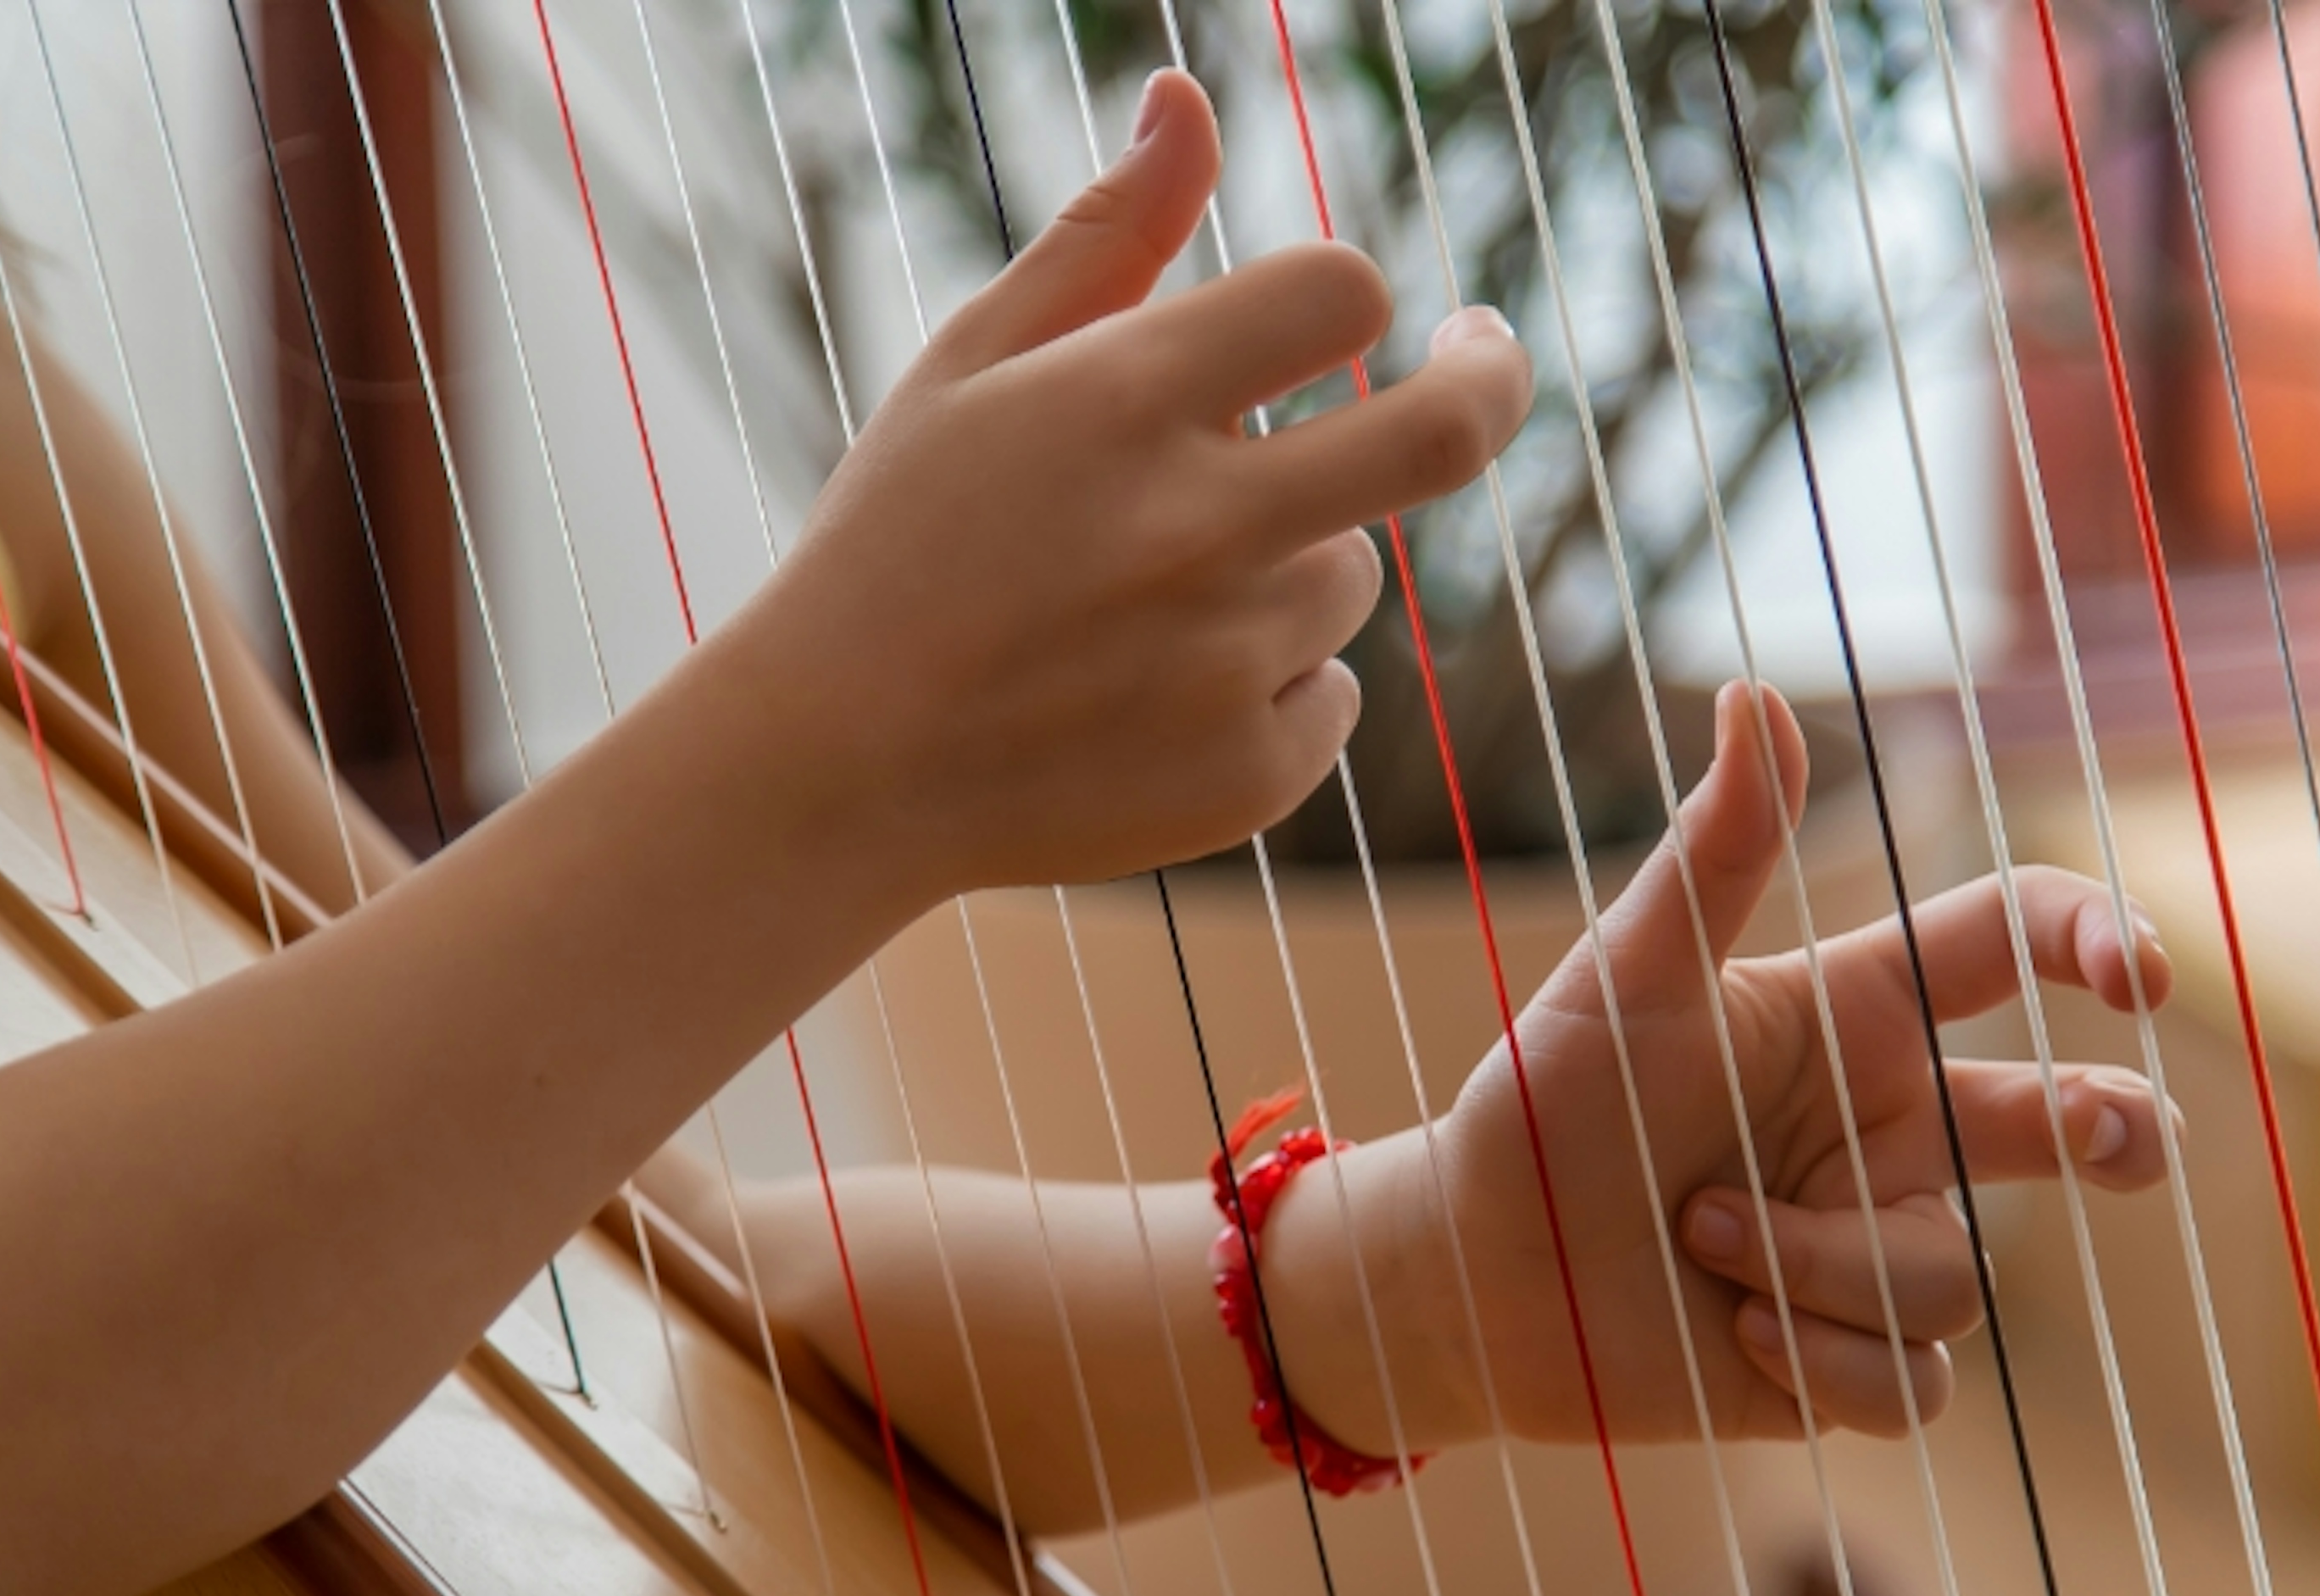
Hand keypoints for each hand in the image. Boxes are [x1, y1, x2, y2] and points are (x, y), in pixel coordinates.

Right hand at [725, 70, 1531, 897]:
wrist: (831, 770)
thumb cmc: (898, 541)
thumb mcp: (972, 365)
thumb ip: (1105, 234)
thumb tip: (1189, 97)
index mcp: (1125, 399)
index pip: (1340, 293)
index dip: (1355, 299)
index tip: (1374, 320)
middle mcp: (1195, 524)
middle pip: (1442, 433)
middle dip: (1488, 379)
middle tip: (1477, 361)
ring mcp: (1228, 658)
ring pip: (1352, 576)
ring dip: (1290, 565)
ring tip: (1149, 602)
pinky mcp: (1246, 774)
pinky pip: (1331, 700)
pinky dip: (1269, 688)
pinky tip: (1152, 696)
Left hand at [1266, 685, 2178, 1452]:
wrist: (1474, 1270)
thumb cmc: (1545, 1106)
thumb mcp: (1628, 974)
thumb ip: (1713, 851)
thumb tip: (1757, 690)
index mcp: (1856, 1012)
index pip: (2010, 943)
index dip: (2096, 937)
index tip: (2135, 976)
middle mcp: (1890, 1125)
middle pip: (2073, 1121)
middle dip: (2125, 1132)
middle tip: (2117, 1139)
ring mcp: (1879, 1244)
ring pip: (1947, 1270)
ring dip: (1819, 1262)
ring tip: (1699, 1236)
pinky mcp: (1853, 1356)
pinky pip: (1913, 1380)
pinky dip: (1820, 1357)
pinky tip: (1732, 1332)